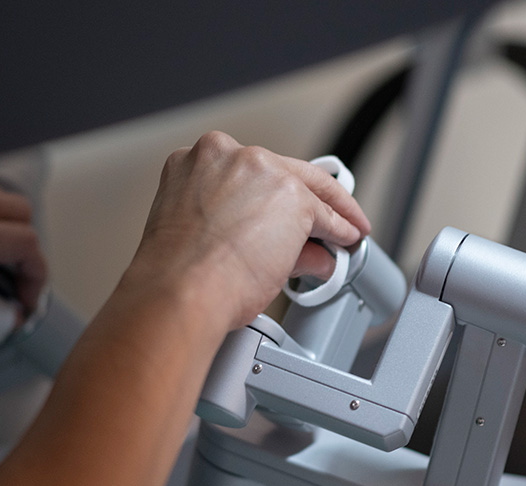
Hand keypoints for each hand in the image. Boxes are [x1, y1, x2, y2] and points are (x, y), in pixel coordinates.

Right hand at [130, 131, 370, 329]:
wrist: (183, 290)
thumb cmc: (179, 274)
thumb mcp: (207, 237)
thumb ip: (249, 230)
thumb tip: (283, 245)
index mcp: (196, 162)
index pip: (251, 171)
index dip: (275, 190)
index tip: (286, 204)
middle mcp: (228, 156)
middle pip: (284, 173)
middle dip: (308, 198)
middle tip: (327, 216)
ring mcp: (261, 172)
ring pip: (307, 190)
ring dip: (327, 215)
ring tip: (340, 235)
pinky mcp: (294, 197)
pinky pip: (327, 215)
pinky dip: (340, 230)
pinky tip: (346, 240)